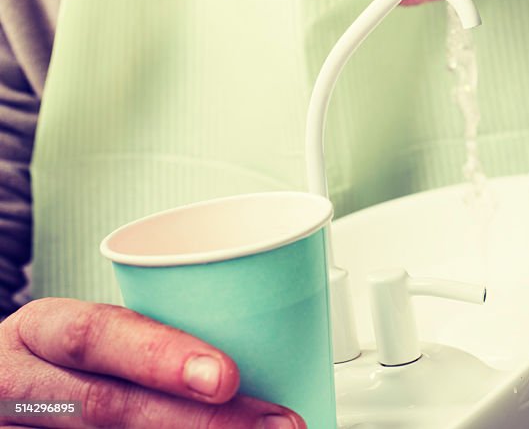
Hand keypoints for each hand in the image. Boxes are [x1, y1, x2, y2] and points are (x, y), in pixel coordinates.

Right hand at [0, 298, 305, 427]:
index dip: (160, 355)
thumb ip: (151, 344)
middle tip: (277, 424)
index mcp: (37, 332)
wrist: (6, 397)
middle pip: (105, 406)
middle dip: (199, 422)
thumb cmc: (66, 364)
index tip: (229, 376)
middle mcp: (20, 386)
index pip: (93, 336)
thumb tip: (266, 357)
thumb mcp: (90, 339)